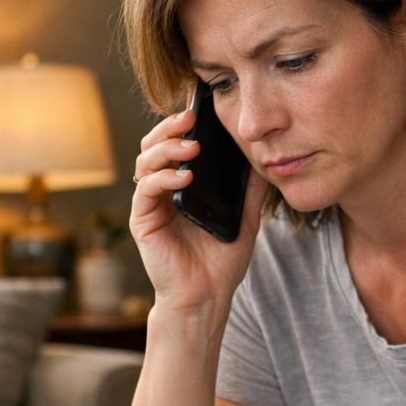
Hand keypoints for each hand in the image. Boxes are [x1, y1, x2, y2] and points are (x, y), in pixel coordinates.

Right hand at [128, 109, 267, 313]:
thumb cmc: (221, 261)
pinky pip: (146, 189)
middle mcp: (162, 190)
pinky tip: (185, 176)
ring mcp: (150, 204)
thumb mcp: (244, 218)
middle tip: (190, 117)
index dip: (183, 124)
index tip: (201, 109)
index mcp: (182, 185)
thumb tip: (263, 158)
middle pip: (154, 145)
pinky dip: (164, 177)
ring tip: (191, 146)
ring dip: (166, 148)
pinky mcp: (142, 220)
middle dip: (170, 127)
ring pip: (146, 161)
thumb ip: (249, 190)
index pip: (176, 144)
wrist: (207, 297)